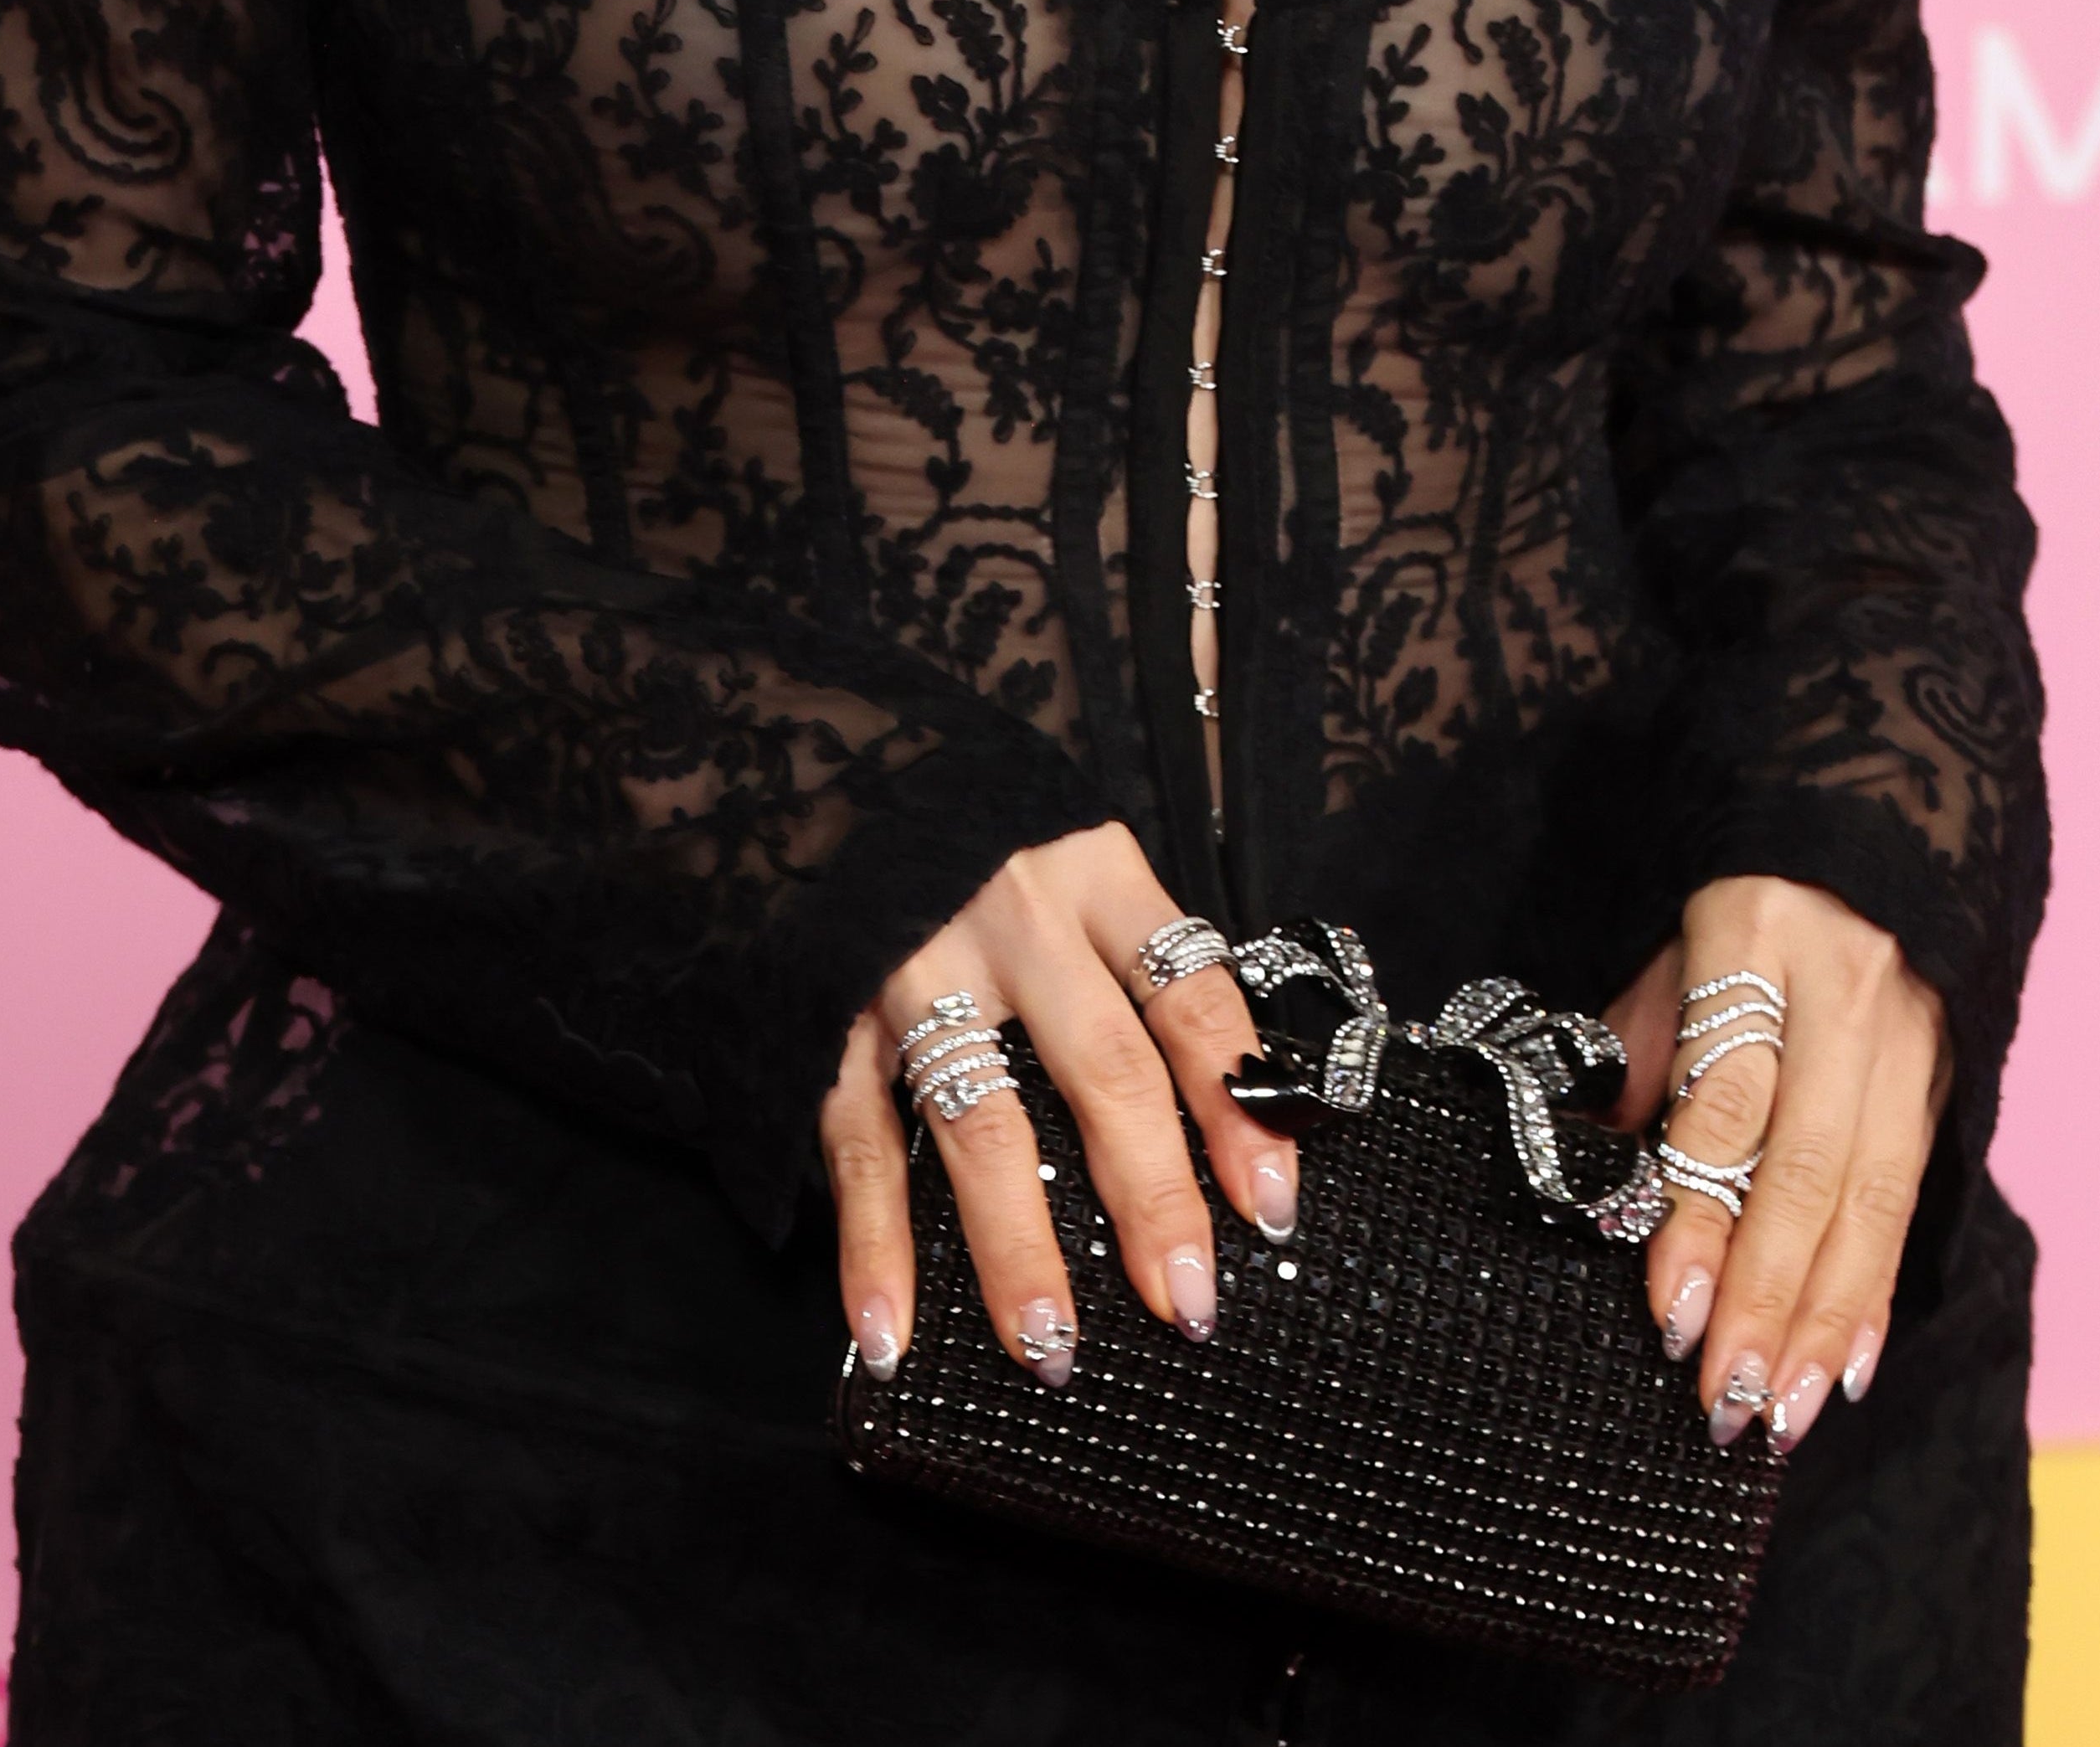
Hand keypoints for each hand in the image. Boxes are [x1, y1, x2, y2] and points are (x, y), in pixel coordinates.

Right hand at [817, 823, 1296, 1386]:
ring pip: (981, 1123)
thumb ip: (1139, 960)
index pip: (1190, 1001)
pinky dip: (870, 1245)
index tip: (1270, 1209)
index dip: (1237, 1108)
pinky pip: (857, 1141)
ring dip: (1016, 1247)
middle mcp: (1015, 918)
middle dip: (1152, 1199)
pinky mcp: (830, 1009)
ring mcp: (915, 965)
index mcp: (1095, 874)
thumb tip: (1237, 1109)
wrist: (829, 751)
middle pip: (1103, 1071)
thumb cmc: (984, 829)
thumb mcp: (1081, 861)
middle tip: (1188, 1307)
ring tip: (1053, 1348)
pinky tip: (890, 1335)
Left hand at [1606, 876, 1949, 1455]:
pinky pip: (1910, 1202)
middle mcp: (1845, 991)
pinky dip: (1876, 1293)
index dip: (1695, 1210)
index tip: (1667, 1308)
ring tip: (1783, 1412)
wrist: (1873, 831)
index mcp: (1752, 934)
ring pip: (1871, 1200)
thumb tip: (1601, 1176)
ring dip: (1826, 1320)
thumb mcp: (1672, 951)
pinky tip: (1850, 1368)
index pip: (1727, 1097)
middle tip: (1726, 1397)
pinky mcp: (1947, 1082)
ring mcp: (1911, 1038)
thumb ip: (1642, 1055)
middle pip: (1807, 1166)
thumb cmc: (1740, 909)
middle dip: (1766, 1295)